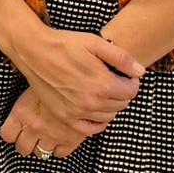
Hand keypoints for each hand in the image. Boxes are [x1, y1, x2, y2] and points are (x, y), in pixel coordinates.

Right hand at [0, 22, 144, 132]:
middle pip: (121, 104)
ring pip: (108, 116)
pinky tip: (97, 112)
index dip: (132, 81)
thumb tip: (140, 72)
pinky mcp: (65, 116)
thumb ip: (121, 58)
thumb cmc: (64, 44)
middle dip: (122, 92)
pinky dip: (98, 123)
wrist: (33, 51)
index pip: (131, 91)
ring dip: (111, 105)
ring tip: (103, 91)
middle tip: (113, 80)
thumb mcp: (95, 43)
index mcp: (103, 83)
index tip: (126, 74)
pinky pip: (89, 129)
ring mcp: (78, 111)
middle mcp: (92, 101)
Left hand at [0, 90, 92, 158]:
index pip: (7, 135)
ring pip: (40, 153)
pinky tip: (60, 139)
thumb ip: (25, 99)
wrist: (81, 84)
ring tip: (46, 137)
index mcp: (22, 112)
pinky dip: (59, 148)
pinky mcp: (69, 141)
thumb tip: (19, 93)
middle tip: (31, 135)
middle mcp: (34, 127)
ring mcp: (51, 136)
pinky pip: (59, 153)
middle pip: (22, 148)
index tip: (16, 131)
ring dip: (42, 146)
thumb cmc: (56, 80)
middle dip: (26, 142)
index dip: (11, 133)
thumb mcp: (33, 85)